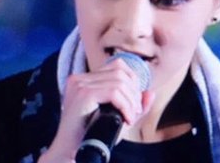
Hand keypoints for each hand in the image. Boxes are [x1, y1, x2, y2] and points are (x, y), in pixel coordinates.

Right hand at [38, 58, 153, 162]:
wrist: (68, 155)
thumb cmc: (91, 138)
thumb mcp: (116, 119)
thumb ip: (134, 106)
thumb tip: (151, 93)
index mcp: (84, 80)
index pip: (116, 65)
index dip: (132, 79)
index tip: (135, 101)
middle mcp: (80, 78)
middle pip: (120, 71)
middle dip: (134, 91)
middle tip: (135, 112)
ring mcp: (80, 85)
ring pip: (119, 82)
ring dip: (131, 100)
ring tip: (131, 117)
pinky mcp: (83, 94)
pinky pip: (114, 92)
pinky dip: (125, 105)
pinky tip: (127, 119)